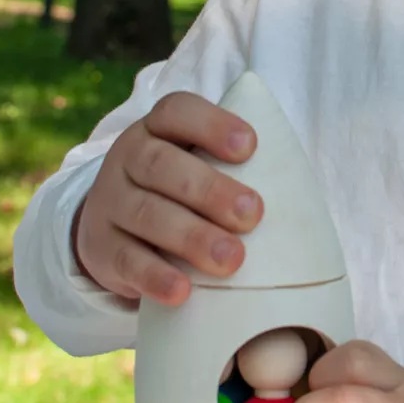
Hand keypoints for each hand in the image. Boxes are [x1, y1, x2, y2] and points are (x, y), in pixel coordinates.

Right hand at [73, 92, 262, 304]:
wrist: (115, 229)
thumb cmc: (183, 193)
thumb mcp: (199, 167)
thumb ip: (238, 169)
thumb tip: (302, 200)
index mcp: (158, 129)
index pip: (176, 112)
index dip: (212, 125)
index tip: (250, 147)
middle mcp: (129, 158)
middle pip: (161, 164)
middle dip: (210, 189)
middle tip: (253, 215)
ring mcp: (110, 203)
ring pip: (146, 213)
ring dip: (192, 237)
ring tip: (232, 259)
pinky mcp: (101, 249)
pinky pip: (125, 260)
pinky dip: (154, 276)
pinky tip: (183, 291)